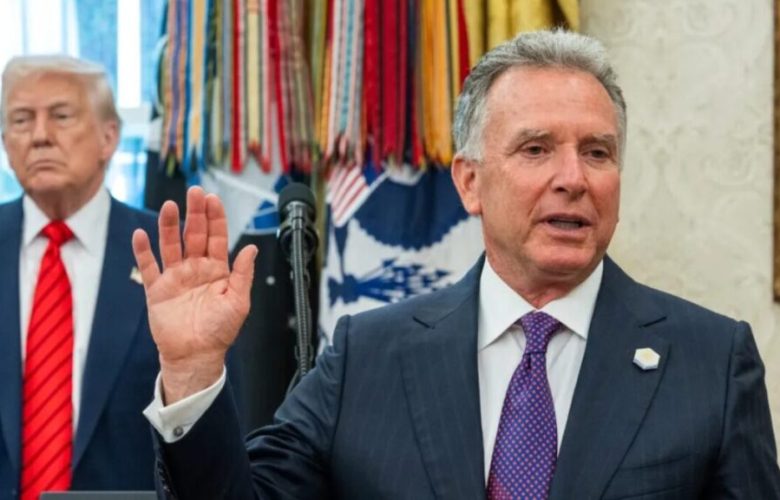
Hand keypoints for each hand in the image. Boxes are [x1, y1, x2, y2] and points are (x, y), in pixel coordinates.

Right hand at [132, 186, 256, 403]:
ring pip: (170, 245)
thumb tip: (252, 248)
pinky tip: (141, 234)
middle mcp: (196, 268)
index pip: (216, 237)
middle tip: (194, 192)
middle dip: (195, 213)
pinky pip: (148, 267)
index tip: (213, 199)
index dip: (215, 218)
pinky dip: (143, 251)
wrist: (195, 356)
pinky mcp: (157, 290)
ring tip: (170, 206)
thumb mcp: (238, 302)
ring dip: (170, 226)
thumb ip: (242, 274)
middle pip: (194, 234)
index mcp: (217, 270)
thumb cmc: (219, 332)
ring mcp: (176, 277)